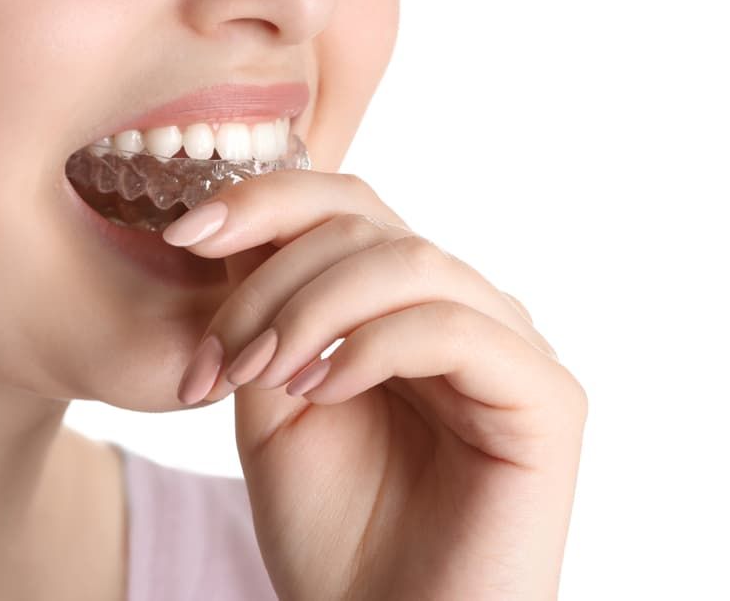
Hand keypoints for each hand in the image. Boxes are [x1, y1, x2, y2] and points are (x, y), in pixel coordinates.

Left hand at [164, 170, 586, 599]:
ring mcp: (513, 349)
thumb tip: (240, 218)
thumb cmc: (332, 530)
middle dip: (275, 280)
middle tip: (221, 358)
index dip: (267, 199)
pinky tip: (324, 394)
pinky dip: (375, 348)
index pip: (349, 209)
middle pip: (372, 226)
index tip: (182, 232)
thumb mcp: (273, 399)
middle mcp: (467, 313)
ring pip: (412, 264)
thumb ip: (271, 309)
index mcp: (407, 309)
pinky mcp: (547, 397)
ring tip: (261, 376)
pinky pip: (455, 328)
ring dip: (314, 310)